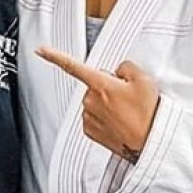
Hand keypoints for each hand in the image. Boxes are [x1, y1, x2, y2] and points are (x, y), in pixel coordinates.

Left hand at [35, 47, 159, 163]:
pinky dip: (105, 117)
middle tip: (128, 97)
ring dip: (108, 103)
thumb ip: (126, 66)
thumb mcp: (144, 79)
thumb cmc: (148, 113)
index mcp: (100, 85)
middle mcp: (90, 101)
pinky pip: (95, 117)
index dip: (54, 56)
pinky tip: (120, 121)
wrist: (151, 142)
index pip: (73, 66)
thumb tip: (118, 72)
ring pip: (95, 101)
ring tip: (127, 112)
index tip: (41, 50)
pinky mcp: (91, 131)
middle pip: (94, 84)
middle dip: (108, 87)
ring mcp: (89, 117)